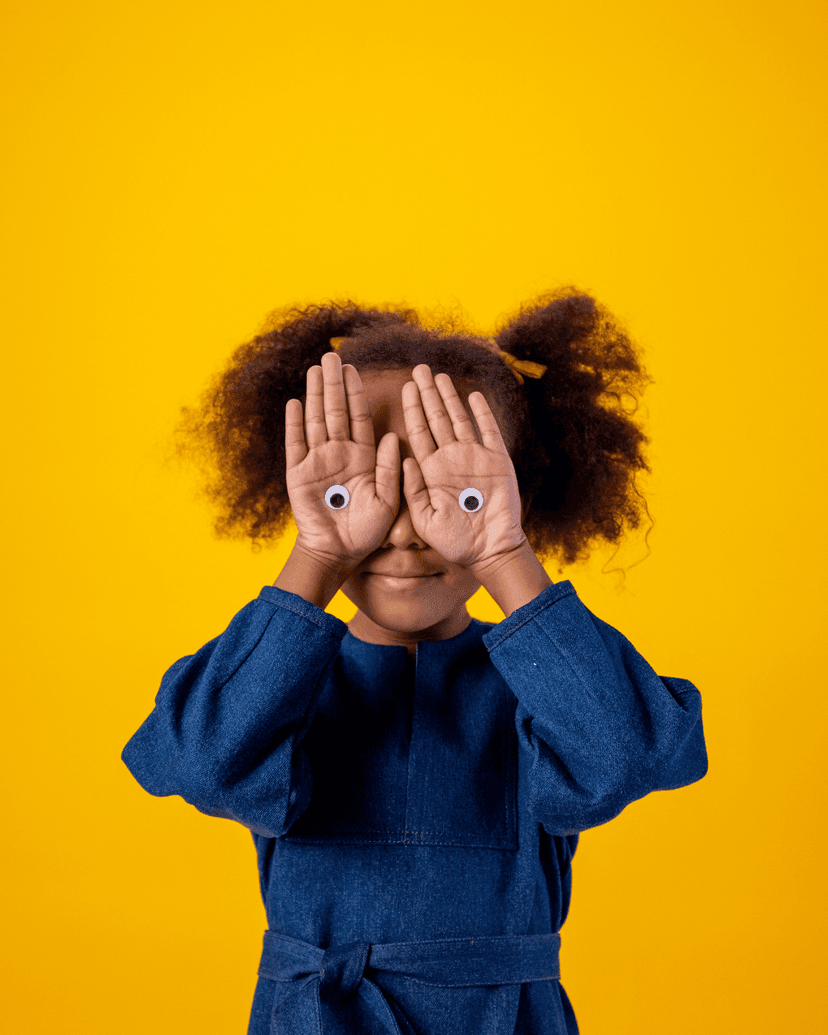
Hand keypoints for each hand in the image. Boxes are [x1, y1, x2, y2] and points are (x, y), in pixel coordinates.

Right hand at [285, 352, 399, 567]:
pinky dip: (295, 424)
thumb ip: (390, 470)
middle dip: (333, 384)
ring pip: (315, 420)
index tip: (354, 369)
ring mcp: (317, 462)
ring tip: (315, 369)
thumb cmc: (367, 532)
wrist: (338, 554)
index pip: (358, 417)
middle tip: (331, 356)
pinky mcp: (298, 474)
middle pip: (335, 411)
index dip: (356, 392)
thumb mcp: (387, 501)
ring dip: (315, 395)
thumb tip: (394, 436)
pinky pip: (296, 444)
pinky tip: (296, 402)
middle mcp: (339, 454)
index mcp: (362, 457)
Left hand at [401, 364, 526, 569]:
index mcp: (431, 471)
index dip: (412, 409)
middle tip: (419, 369)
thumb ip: (413, 489)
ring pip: (460, 420)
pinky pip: (489, 431)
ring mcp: (475, 458)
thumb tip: (404, 457)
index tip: (405, 387)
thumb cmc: (454, 542)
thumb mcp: (425, 519)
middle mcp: (451, 460)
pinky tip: (473, 396)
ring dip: (450, 398)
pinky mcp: (497, 461)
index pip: (419, 433)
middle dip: (427, 395)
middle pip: (436, 419)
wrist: (489, 551)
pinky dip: (482, 413)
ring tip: (440, 376)